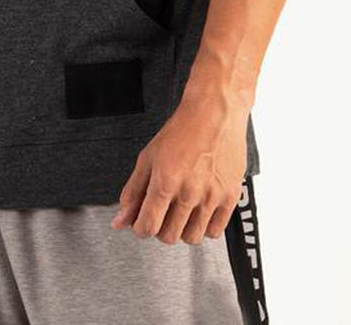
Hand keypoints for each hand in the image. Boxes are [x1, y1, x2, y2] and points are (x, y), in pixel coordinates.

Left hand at [109, 84, 250, 244]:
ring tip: (180, 211)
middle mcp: (189, 191)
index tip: (142, 222)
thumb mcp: (148, 157)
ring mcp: (212, 196)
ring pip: (192, 238)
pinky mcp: (230, 197)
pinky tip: (198, 210)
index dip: (140, 228)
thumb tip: (120, 220)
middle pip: (168, 236)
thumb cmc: (181, 131)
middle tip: (161, 212)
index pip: (147, 227)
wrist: (214, 113)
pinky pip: (215, 232)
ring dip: (182, 230)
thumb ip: (133, 192)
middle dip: (159, 228)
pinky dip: (204, 227)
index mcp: (165, 180)